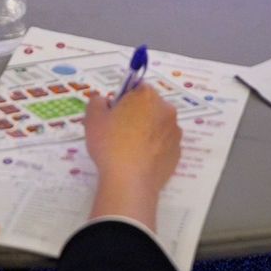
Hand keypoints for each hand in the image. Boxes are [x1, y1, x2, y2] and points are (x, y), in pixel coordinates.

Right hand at [84, 83, 181, 215]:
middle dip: (137, 115)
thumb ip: (97, 102)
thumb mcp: (92, 118)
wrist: (130, 181)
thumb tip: (106, 101)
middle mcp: (166, 110)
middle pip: (150, 106)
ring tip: (129, 150)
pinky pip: (163, 145)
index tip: (113, 115)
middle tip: (118, 133)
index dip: (123, 100)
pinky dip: (154, 149)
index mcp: (147, 96)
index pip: (136, 88)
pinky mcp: (177, 152)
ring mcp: (175, 132)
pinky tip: (139, 161)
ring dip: (147, 132)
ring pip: (158, 126)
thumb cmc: (110, 144)